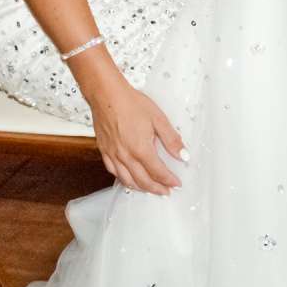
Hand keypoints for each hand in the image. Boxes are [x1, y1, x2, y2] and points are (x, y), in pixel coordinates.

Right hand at [88, 74, 185, 194]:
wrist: (106, 94)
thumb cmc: (130, 103)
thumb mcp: (158, 118)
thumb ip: (172, 139)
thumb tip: (183, 154)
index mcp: (140, 149)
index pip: (158, 172)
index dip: (169, 181)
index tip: (176, 184)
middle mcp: (125, 155)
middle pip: (143, 181)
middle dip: (156, 189)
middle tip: (166, 192)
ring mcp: (113, 154)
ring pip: (127, 180)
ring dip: (140, 188)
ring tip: (150, 189)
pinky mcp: (104, 151)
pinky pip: (113, 172)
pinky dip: (123, 180)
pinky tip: (129, 179)